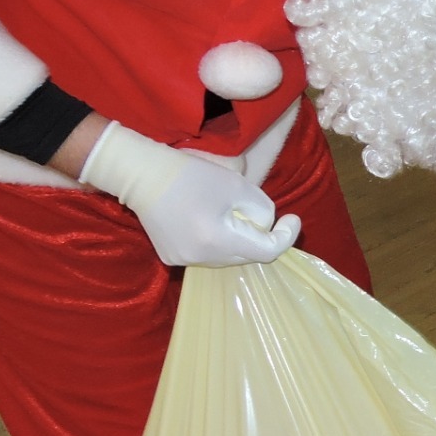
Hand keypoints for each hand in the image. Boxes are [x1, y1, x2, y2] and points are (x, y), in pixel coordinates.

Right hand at [77, 122, 299, 266]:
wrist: (142, 175)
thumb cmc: (192, 174)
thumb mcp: (238, 186)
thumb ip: (261, 211)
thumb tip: (266, 229)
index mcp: (217, 240)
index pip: (267, 252)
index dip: (286, 236)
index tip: (293, 218)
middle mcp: (200, 258)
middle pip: (248, 256)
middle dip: (261, 236)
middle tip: (255, 210)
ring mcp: (183, 261)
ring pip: (229, 258)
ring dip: (239, 241)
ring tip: (229, 214)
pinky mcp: (172, 258)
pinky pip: (208, 256)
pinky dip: (219, 243)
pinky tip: (208, 222)